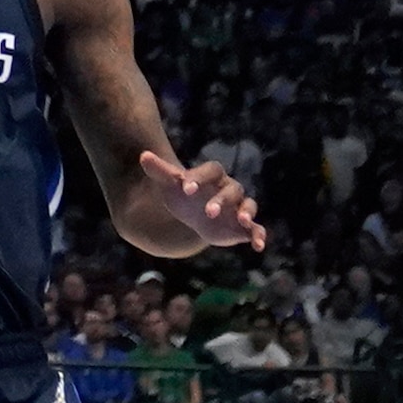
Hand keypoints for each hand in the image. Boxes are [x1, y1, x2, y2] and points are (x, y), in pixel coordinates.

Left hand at [135, 148, 264, 251]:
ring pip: (249, 206)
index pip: (211, 170)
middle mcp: (229, 189)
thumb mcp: (171, 184)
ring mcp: (239, 207)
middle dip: (221, 200)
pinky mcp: (244, 227)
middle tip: (208, 212)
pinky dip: (259, 236)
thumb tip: (144, 156)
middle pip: (231, 190)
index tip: (186, 189)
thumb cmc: (183, 194)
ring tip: (243, 220)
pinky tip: (258, 247)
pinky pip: (257, 229)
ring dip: (247, 212)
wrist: (194, 213)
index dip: (199, 177)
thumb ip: (160, 171)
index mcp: (212, 176)